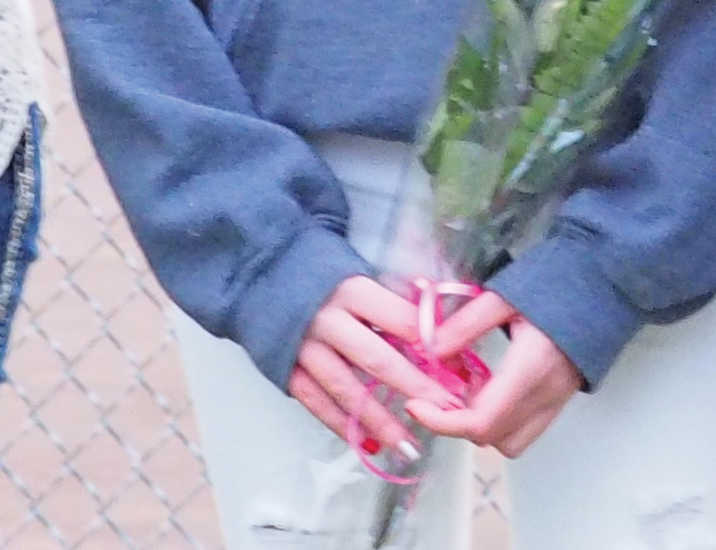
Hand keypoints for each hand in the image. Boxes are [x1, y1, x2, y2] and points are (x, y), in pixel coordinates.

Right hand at [288, 274, 452, 463]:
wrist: (257, 272)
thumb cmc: (319, 269)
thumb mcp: (356, 269)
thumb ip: (389, 298)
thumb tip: (437, 323)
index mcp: (352, 290)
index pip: (401, 320)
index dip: (433, 344)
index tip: (458, 368)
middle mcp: (328, 320)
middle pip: (378, 359)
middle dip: (416, 388)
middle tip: (448, 411)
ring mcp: (305, 348)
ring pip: (347, 390)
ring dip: (380, 421)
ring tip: (409, 446)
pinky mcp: (286, 369)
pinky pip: (317, 403)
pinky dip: (342, 425)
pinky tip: (368, 444)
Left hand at [401, 288, 582, 456]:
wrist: (608, 281)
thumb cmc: (557, 280)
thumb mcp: (505, 294)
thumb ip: (466, 324)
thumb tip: (430, 350)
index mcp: (529, 368)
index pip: (480, 422)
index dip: (441, 421)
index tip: (416, 402)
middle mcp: (545, 395)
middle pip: (490, 438)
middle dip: (456, 422)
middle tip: (440, 388)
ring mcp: (557, 401)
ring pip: (509, 441)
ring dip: (482, 425)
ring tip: (469, 388)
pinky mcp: (562, 400)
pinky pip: (526, 429)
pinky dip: (502, 420)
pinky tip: (491, 387)